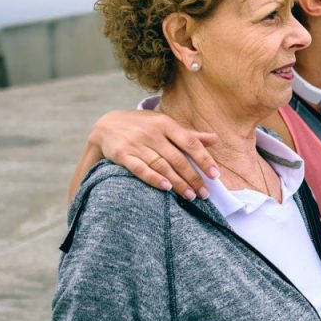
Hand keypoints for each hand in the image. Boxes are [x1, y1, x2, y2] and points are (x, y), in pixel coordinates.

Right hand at [90, 109, 218, 199]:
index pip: (190, 143)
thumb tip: (215, 139)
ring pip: (162, 166)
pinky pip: (140, 169)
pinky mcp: (122, 155)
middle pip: (177, 158)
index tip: (215, 175)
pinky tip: (166, 188)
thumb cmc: (142, 126)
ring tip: (190, 196)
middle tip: (204, 193)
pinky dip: (153, 179)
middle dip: (193, 177)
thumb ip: (188, 134)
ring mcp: (137, 144)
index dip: (204, 159)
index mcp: (166, 123)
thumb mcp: (164, 124)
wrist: (106, 126)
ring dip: (178, 183)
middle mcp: (152, 133)